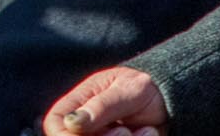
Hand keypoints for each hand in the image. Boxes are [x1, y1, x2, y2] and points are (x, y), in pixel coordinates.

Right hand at [42, 67, 167, 134]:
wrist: (165, 102)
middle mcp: (82, 128)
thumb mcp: (126, 90)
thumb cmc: (140, 88)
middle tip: (125, 131)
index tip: (91, 133)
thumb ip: (101, 106)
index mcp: (74, 106)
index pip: (54, 125)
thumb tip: (71, 123)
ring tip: (144, 130)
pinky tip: (147, 133)